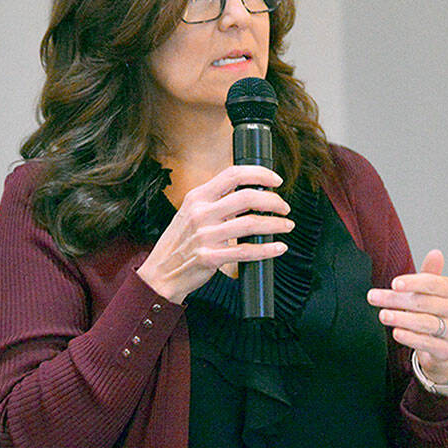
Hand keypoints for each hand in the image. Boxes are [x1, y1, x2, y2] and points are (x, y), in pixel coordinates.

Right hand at [137, 165, 293, 304]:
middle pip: (247, 197)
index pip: (233, 174)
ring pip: (251, 224)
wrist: (160, 273)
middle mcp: (201, 213)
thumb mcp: (191, 212)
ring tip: (287, 225)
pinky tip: (278, 247)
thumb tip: (250, 193)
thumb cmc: (180, 242)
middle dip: (273, 201)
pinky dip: (267, 249)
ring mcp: (205, 236)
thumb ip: (215, 201)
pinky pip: (246, 252)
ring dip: (275, 224)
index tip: (276, 180)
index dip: (259, 174)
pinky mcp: (210, 257)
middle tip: (284, 207)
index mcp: (197, 197)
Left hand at [367, 249, 447, 384]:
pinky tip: (396, 333)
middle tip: (374, 297)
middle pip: (425, 302)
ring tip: (383, 315)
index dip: (413, 283)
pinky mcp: (447, 350)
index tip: (393, 283)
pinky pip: (427, 343)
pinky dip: (411, 338)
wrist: (440, 346)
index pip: (433, 283)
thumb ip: (429, 274)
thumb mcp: (429, 292)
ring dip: (401, 318)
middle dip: (397, 300)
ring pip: (426, 323)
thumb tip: (436, 252)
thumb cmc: (431, 312)